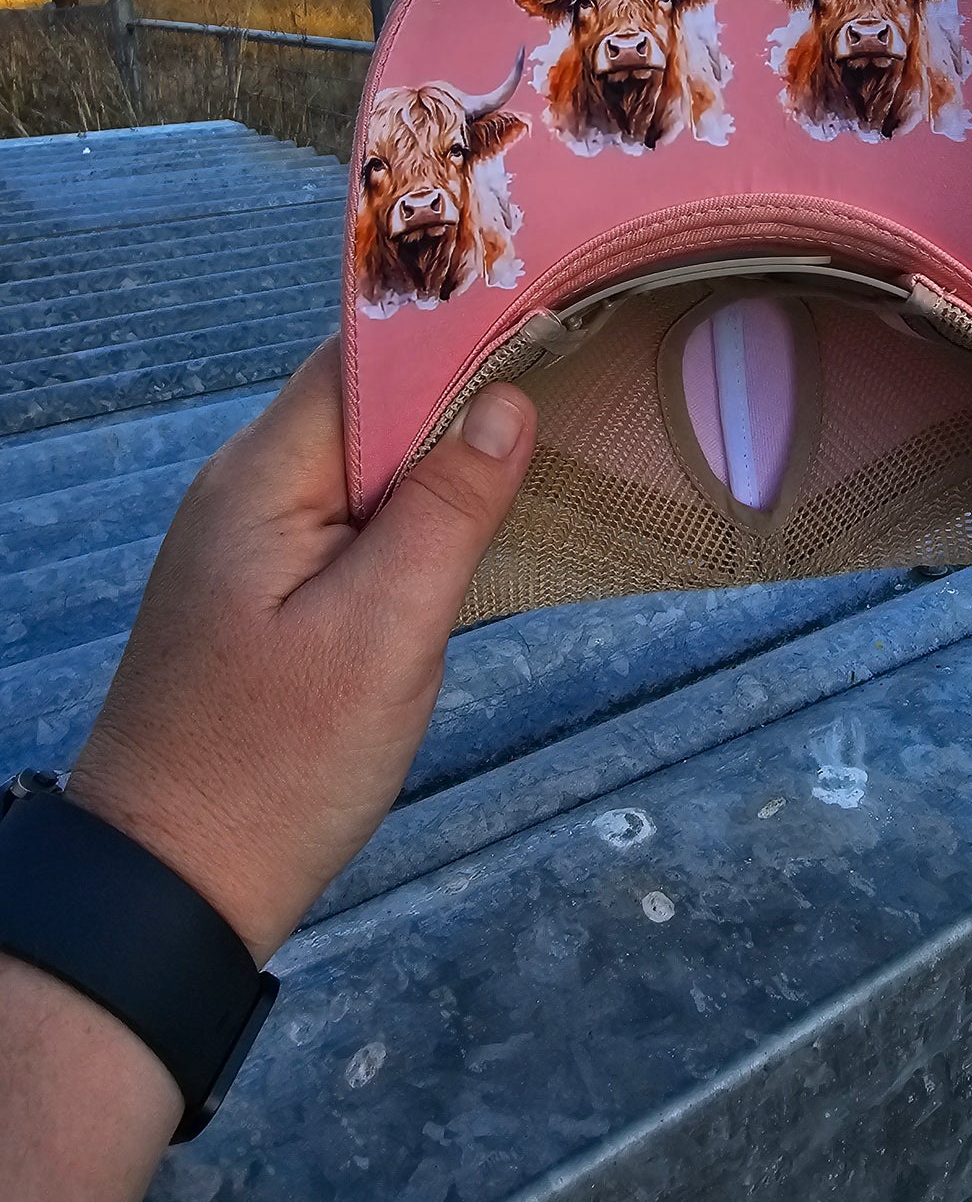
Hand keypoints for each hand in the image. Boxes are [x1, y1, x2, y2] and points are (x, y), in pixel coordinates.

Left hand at [65, 338, 535, 961]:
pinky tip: (472, 523)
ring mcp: (252, 539)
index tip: (548, 316)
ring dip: (442, 454)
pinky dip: (414, 508)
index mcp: (262, 478)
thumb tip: (507, 403)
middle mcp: (247, 488)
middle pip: (366, 402)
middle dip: (461, 390)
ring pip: (364, 460)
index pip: (363, 357)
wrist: (171, 885)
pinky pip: (351, 514)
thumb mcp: (384, 634)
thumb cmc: (277, 765)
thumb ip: (447, 510)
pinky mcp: (267, 588)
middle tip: (569, 376)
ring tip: (541, 441)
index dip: (454, 333)